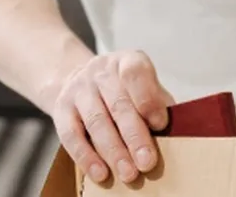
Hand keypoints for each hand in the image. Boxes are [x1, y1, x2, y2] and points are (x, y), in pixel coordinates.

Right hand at [47, 50, 174, 183]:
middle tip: (147, 162)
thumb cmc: (122, 90)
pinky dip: (86, 156)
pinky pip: (71, 135)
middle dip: (135, 136)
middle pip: (118, 104)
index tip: (160, 123)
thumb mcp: (143, 87)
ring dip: (114, 151)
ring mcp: (78, 89)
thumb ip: (158, 104)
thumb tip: (174, 132)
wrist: (76, 79)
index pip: (135, 73)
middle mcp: (101, 72)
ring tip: (128, 173)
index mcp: (127, 62)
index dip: (148, 98)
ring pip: (97, 121)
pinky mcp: (61, 109)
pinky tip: (100, 172)